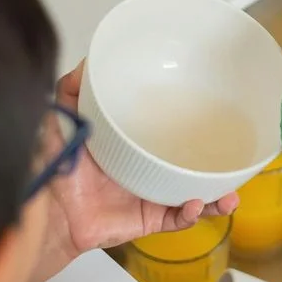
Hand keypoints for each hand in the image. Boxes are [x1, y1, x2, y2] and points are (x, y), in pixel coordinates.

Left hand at [26, 60, 239, 281]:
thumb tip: (88, 60)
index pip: (167, 133)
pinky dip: (190, 214)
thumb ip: (73, 88)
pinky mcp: (146, 220)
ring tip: (230, 193)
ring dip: (215, 197)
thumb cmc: (55, 167)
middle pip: (189, 167)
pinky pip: (176, 221)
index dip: (192, 126)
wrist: (47, 209)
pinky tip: (197, 204)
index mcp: (132, 146)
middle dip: (216, 165)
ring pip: (193, 197)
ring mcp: (149, 197)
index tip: (213, 112)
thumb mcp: (63, 118)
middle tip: (234, 157)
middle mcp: (145, 171)